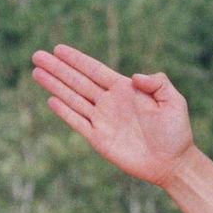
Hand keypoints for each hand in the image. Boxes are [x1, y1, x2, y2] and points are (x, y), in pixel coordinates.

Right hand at [30, 43, 193, 185]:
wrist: (173, 163)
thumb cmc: (176, 132)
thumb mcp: (174, 101)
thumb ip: (158, 83)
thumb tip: (135, 77)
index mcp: (125, 89)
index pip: (94, 70)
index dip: (76, 60)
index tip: (58, 49)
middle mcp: (110, 102)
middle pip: (78, 81)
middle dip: (58, 68)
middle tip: (37, 55)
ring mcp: (103, 120)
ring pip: (73, 98)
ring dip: (55, 85)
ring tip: (36, 71)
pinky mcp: (99, 139)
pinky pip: (78, 122)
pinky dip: (64, 112)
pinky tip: (51, 100)